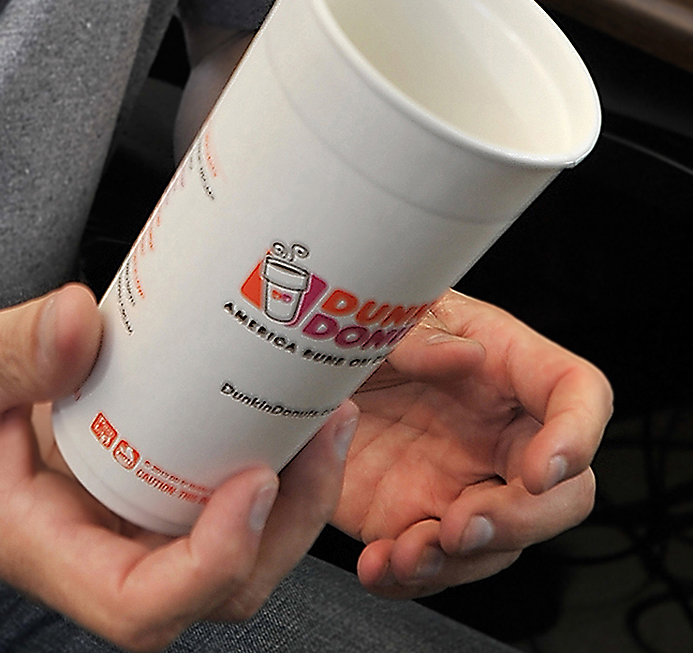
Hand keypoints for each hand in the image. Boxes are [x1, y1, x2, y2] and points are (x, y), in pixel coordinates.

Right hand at [0, 284, 357, 651]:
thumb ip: (9, 349)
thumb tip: (79, 320)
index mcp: (37, 542)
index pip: (137, 602)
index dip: (210, 564)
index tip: (254, 483)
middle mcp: (92, 544)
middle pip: (213, 585)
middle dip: (285, 525)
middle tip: (324, 432)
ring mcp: (120, 518)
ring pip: (228, 548)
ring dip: (292, 497)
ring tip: (325, 417)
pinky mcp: (136, 484)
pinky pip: (210, 496)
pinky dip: (262, 464)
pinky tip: (283, 411)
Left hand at [332, 290, 612, 597]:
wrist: (313, 368)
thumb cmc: (367, 326)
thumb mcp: (389, 314)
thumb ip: (423, 336)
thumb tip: (467, 356)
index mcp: (505, 366)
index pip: (577, 395)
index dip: (577, 435)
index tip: (541, 470)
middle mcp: (493, 433)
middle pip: (558, 493)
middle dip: (519, 521)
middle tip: (458, 525)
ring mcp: (458, 480)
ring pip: (497, 542)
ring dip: (458, 562)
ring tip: (403, 554)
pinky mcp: (412, 513)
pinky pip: (432, 562)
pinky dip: (407, 576)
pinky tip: (377, 566)